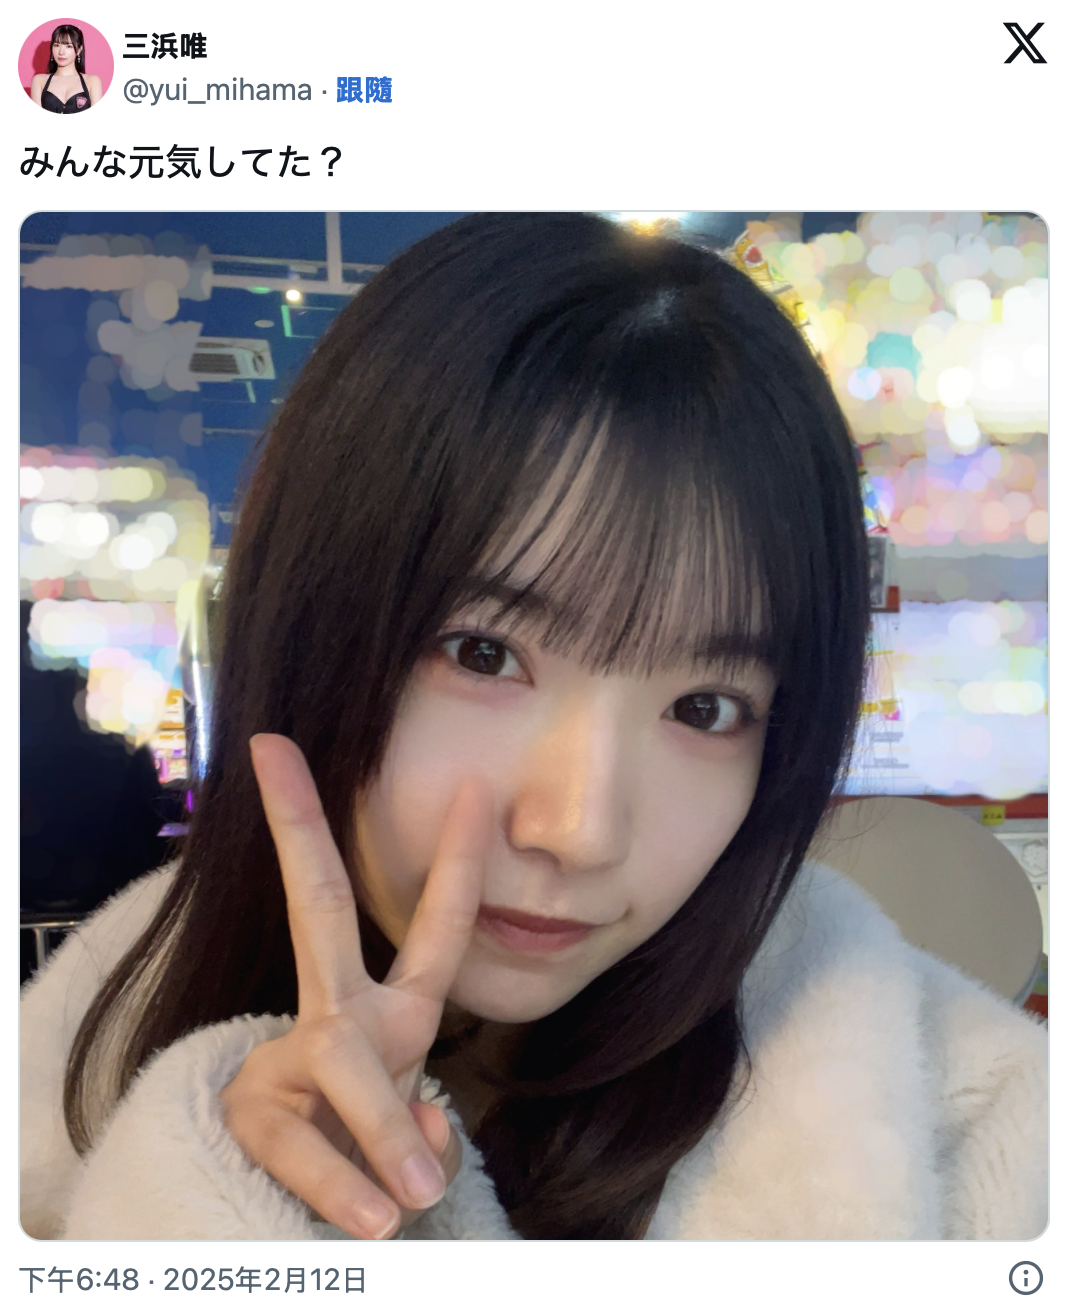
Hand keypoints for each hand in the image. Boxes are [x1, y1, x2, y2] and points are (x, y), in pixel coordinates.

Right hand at [219, 733, 490, 1238]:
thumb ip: (424, 1132)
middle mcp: (336, 1016)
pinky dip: (346, 1185)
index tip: (474, 784)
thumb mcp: (412, 1137)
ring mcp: (285, 1056)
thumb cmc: (366, 1161)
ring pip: (339, 1059)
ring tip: (406, 1203)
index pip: (433, 927)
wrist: (287, 1226)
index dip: (458, 858)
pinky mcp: (249, 1111)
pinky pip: (305, 1145)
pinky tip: (377, 1218)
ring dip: (379, 1131)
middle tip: (274, 748)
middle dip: (301, 827)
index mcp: (391, 1012)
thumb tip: (424, 1148)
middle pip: (319, 908)